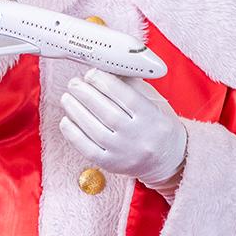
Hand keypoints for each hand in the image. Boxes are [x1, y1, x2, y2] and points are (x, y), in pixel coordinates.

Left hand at [59, 68, 186, 189]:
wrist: (168, 159)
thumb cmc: (157, 124)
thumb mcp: (153, 101)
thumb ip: (131, 85)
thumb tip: (103, 69)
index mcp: (152, 118)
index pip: (126, 97)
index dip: (105, 83)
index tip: (91, 73)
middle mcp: (138, 137)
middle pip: (107, 113)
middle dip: (86, 94)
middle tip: (74, 83)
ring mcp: (124, 153)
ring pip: (94, 130)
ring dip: (76, 111)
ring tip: (67, 97)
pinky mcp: (112, 165)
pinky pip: (87, 149)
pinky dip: (73, 134)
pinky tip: (66, 119)